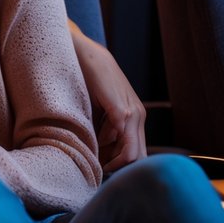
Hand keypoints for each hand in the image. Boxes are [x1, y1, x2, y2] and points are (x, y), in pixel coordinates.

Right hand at [69, 22, 146, 173]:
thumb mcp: (100, 108)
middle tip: (98, 169)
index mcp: (135, 117)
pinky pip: (120, 138)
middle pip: (138, 158)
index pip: (137, 153)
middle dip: (119, 168)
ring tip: (93, 155)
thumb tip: (101, 154)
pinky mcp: (121, 109)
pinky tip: (93, 140)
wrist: (85, 54)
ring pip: (131, 154)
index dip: (122, 166)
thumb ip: (105, 128)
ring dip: (111, 160)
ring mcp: (132, 113)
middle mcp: (138, 116)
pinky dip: (106, 144)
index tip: (103, 169)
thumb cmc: (87, 79)